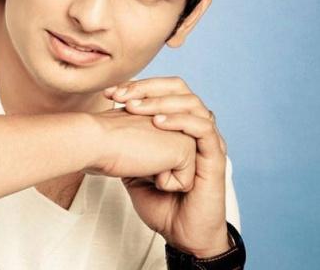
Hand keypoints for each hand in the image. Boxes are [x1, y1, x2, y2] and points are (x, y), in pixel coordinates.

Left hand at [104, 77, 229, 258]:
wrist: (180, 234)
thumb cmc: (162, 202)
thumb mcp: (134, 169)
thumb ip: (128, 146)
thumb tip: (105, 128)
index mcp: (178, 125)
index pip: (162, 89)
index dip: (138, 86)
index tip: (110, 94)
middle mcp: (194, 127)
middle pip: (178, 88)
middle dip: (148, 88)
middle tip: (122, 97)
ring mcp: (207, 141)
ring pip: (192, 104)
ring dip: (162, 102)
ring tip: (137, 108)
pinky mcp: (215, 158)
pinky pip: (204, 129)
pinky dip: (182, 121)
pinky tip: (159, 123)